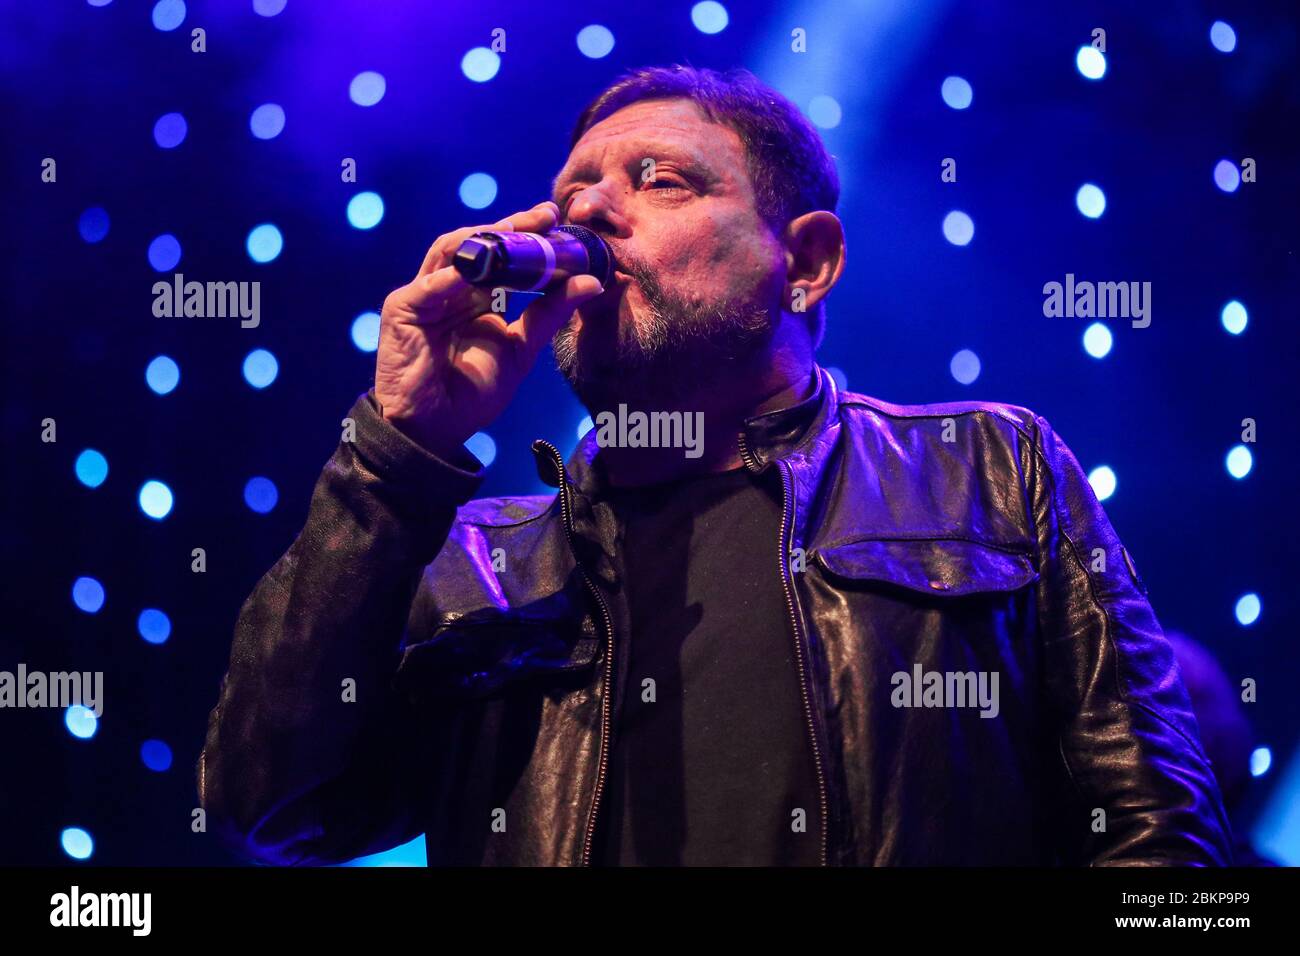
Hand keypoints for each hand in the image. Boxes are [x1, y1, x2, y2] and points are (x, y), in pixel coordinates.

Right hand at [374, 201, 603, 458]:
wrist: (435, 429)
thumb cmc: (471, 392)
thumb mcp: (521, 349)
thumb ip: (550, 314)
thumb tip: (591, 282)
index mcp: (474, 295)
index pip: (499, 254)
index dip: (525, 234)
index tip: (555, 219)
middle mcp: (448, 288)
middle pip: (477, 244)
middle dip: (510, 227)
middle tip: (543, 217)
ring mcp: (423, 294)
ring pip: (451, 251)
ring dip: (484, 240)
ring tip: (517, 233)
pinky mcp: (402, 309)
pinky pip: (430, 284)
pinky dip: (455, 275)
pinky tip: (479, 268)